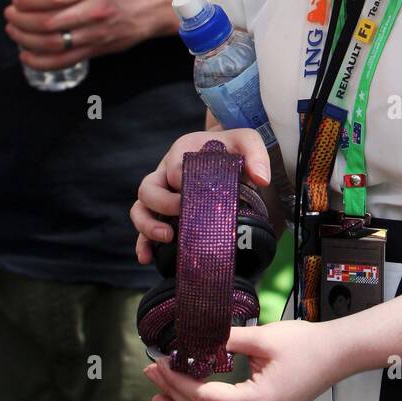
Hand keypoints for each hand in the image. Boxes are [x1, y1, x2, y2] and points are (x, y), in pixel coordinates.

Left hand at [4, 0, 172, 68]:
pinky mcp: (99, 49)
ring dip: (24, 39)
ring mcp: (97, 32)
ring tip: (14, 31)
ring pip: (52, 43)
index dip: (27, 0)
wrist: (156, 3)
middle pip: (47, 22)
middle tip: (10, 14)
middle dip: (20, 20)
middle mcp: (96, 9)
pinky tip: (26, 54)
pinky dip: (40, 61)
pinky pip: (64, 61)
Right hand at [131, 128, 271, 263]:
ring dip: (148, 225)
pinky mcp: (161, 211)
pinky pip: (144, 227)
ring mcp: (161, 192)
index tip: (199, 196)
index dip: (182, 183)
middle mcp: (165, 171)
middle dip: (162, 204)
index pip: (173, 167)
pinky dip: (142, 243)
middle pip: (148, 188)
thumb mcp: (247, 142)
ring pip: (140, 207)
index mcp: (182, 151)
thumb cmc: (234, 149)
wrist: (228, 153)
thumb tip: (261, 180)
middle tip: (183, 214)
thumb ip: (256, 155)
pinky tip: (147, 258)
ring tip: (168, 238)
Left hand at [144, 318, 346, 400]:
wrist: (337, 355)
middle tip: (151, 375)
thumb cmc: (308, 346)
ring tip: (159, 395)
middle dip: (173, 395)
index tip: (161, 363)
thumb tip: (195, 337)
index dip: (177, 382)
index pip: (204, 397)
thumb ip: (227, 339)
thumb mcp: (264, 337)